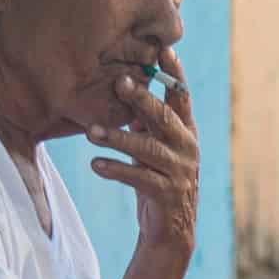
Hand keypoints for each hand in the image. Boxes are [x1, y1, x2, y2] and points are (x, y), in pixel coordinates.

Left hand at [88, 50, 199, 242]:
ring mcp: (179, 171)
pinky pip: (138, 178)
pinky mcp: (166, 194)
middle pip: (165, 117)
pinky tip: (95, 164)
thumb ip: (146, 120)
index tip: (163, 48)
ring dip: (118, 138)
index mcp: (185, 131)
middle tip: (120, 83)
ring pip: (148, 148)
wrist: (171, 230)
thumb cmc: (157, 179)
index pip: (181, 96)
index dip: (174, 73)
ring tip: (91, 133)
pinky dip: (115, 170)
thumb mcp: (154, 145)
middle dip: (143, 99)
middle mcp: (187, 148)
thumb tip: (125, 83)